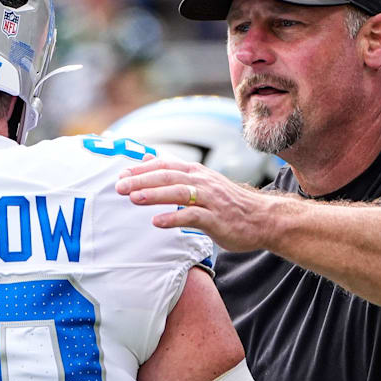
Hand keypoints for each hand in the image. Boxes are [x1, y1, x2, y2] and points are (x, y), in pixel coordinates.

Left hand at [115, 156, 272, 251]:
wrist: (262, 218)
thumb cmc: (228, 203)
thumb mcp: (202, 183)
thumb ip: (176, 173)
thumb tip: (147, 158)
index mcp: (196, 173)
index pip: (165, 165)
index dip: (142, 169)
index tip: (121, 173)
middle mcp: (202, 182)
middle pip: (168, 176)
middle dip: (141, 180)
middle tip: (119, 186)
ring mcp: (210, 200)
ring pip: (179, 193)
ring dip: (154, 194)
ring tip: (133, 198)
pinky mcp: (216, 219)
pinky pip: (193, 216)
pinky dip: (174, 218)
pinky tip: (157, 222)